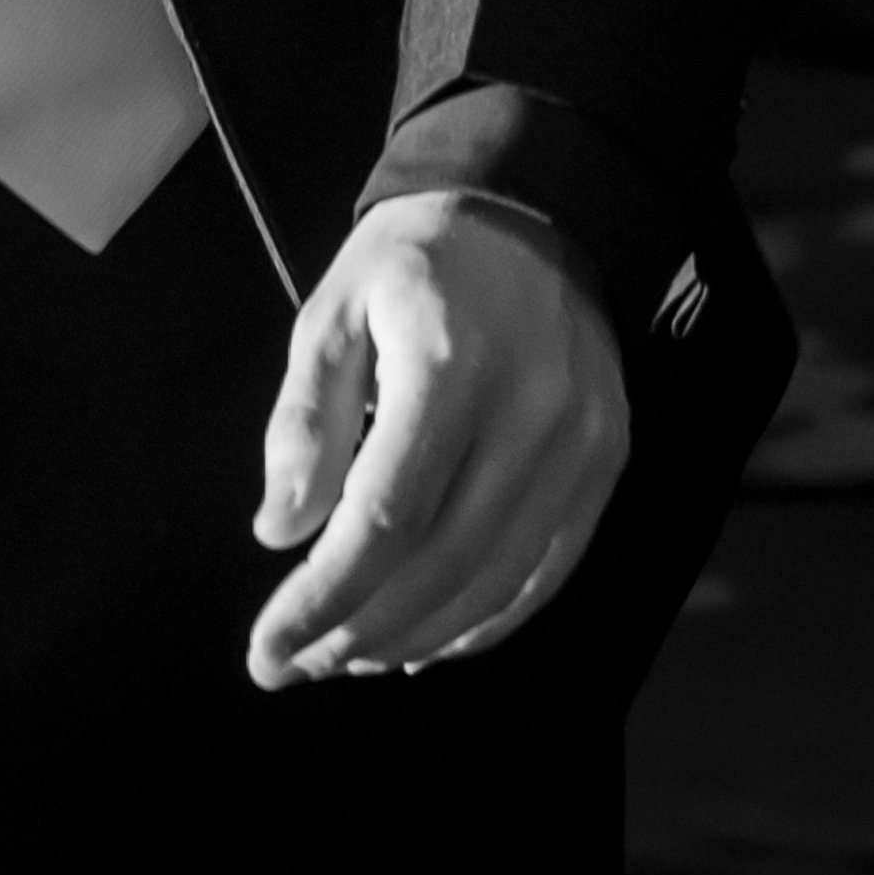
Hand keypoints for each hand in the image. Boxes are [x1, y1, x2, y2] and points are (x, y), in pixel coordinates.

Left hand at [247, 192, 627, 688]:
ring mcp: (579, 449)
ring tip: (348, 657)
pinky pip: (545, 576)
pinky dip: (482, 624)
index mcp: (450, 367)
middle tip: (296, 664)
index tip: (268, 647)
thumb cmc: (416, 262)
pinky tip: (426, 644)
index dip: (322, 598)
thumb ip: (305, 422)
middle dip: (358, 632)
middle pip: (440, 566)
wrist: (531, 210)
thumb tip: (279, 536)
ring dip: (415, 640)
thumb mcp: (335, 312)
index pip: (383, 520)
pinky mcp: (605, 467)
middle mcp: (528, 418)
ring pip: (495, 586)